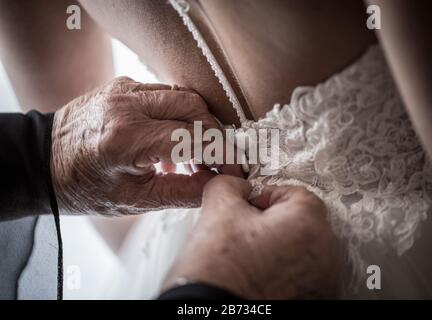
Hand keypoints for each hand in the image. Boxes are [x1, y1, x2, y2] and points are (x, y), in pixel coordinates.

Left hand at [51, 77, 240, 215]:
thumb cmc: (84, 186)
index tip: (234, 170)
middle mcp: (125, 106)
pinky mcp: (124, 85)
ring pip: (183, 96)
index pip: (192, 138)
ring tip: (195, 154)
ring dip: (199, 123)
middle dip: (215, 135)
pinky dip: (180, 115)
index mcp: (125, 139)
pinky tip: (174, 140)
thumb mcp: (135, 200)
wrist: (46, 162)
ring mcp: (124, 90)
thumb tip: (219, 185)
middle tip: (218, 161)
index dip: (221, 154)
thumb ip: (183, 192)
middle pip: (193, 108)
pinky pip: (166, 93)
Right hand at [162, 175, 338, 298]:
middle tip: (243, 230)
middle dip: (271, 221)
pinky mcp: (311, 300)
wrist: (211, 313)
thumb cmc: (219, 269)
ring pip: (300, 248)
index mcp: (309, 224)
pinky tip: (257, 274)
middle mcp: (325, 254)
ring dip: (278, 246)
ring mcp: (320, 282)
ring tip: (248, 255)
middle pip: (299, 221)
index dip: (264, 195)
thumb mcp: (218, 209)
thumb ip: (230, 185)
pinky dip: (282, 270)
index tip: (246, 205)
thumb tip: (235, 184)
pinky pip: (300, 274)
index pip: (294, 193)